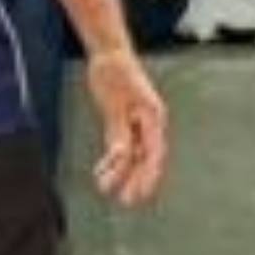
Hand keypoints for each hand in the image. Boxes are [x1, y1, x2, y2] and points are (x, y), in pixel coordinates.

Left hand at [81, 50, 168, 207]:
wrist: (109, 53)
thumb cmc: (113, 72)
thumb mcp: (113, 103)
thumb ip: (118, 130)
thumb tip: (122, 157)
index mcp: (152, 115)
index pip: (153, 151)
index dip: (148, 174)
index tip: (141, 192)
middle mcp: (149, 122)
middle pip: (146, 157)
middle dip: (138, 180)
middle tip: (128, 201)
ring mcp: (138, 123)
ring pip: (134, 153)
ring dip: (122, 173)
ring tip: (105, 188)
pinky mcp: (125, 122)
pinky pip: (122, 146)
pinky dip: (113, 160)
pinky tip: (100, 172)